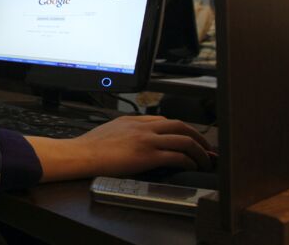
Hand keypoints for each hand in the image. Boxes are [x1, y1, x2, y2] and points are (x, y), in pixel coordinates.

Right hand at [26, 115, 214, 181]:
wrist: (83, 154)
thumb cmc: (90, 146)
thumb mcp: (110, 129)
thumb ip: (126, 131)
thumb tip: (134, 141)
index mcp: (133, 120)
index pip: (164, 120)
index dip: (181, 129)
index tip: (188, 137)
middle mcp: (143, 127)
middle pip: (180, 125)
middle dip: (198, 136)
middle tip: (205, 147)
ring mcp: (147, 140)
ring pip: (184, 139)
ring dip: (199, 151)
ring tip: (204, 160)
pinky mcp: (148, 155)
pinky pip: (177, 156)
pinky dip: (189, 161)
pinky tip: (191, 167)